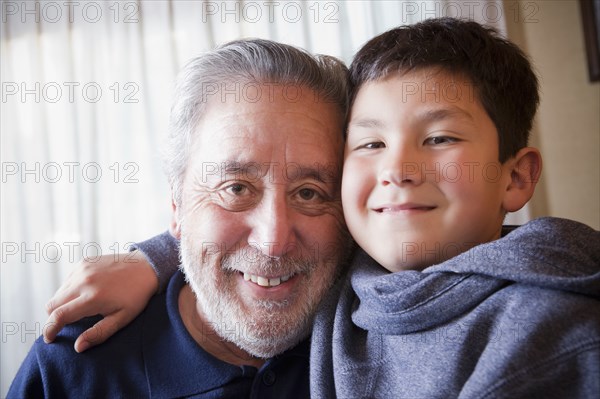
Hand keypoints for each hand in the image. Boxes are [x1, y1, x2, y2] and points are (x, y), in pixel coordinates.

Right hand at [43, 250, 158, 352]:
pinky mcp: (84, 262)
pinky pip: (68, 280)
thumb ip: (98, 333)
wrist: (146, 267)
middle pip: (52, 304)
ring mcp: (82, 269)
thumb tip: (77, 347)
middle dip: (54, 317)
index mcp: (92, 298)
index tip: (50, 339)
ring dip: (63, 303)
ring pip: (59, 292)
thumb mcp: (122, 318)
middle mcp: (83, 281)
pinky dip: (71, 290)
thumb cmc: (136, 296)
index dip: (50, 330)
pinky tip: (87, 293)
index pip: (59, 316)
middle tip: (66, 325)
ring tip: (80, 309)